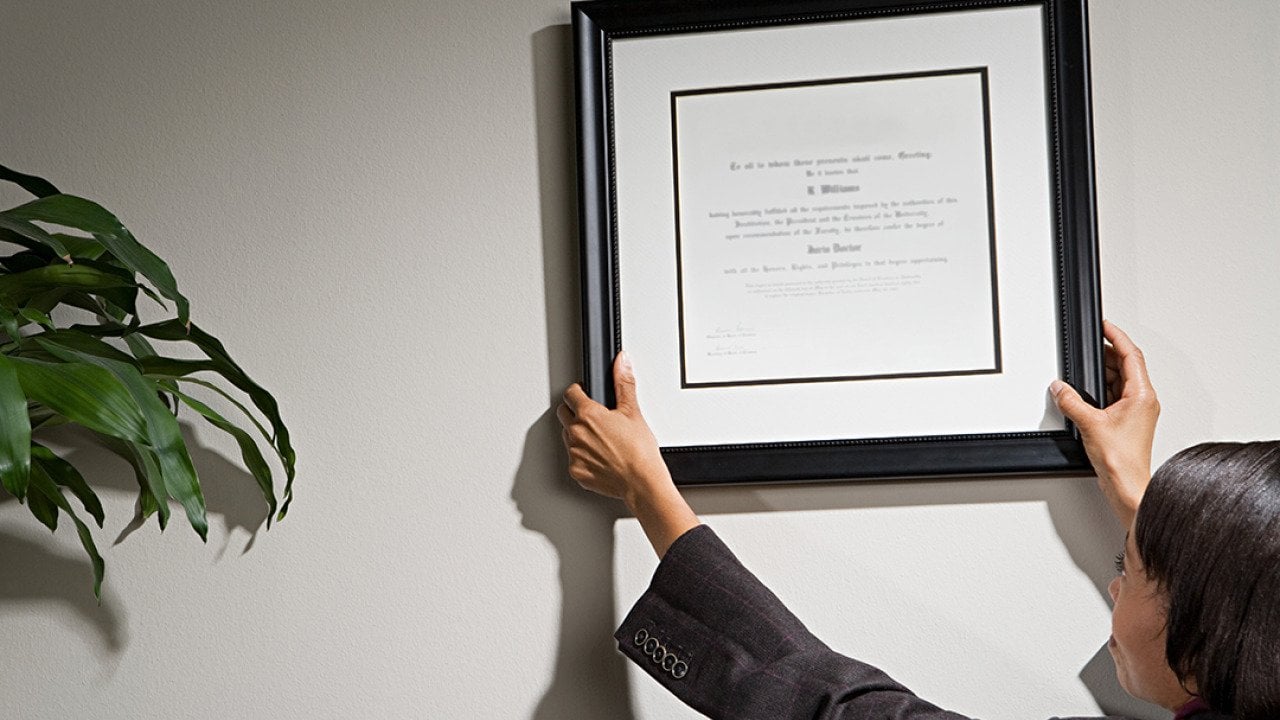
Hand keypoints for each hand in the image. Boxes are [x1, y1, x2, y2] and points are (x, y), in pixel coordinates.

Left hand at [558, 351, 698, 555]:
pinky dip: (583, 457)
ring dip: (578, 434)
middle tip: (595, 417)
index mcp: (587, 415)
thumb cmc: (639, 451)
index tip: (585, 394)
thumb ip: (623, 383)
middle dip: (575, 412)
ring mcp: (574, 454)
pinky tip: (600, 457)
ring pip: (568, 437)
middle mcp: (576, 433)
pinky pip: (574, 459)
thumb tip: (621, 362)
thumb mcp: (632, 411)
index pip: (571, 394)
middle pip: (564, 414)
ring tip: (601, 439)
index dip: (579, 391)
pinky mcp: (576, 471)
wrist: (641, 482)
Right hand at [1050, 321, 1158, 525]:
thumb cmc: (1122, 459)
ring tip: (1082, 374)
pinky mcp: (1127, 422)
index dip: (1117, 337)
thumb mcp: (1089, 423)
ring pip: (1119, 382)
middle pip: (1125, 366)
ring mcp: (1136, 412)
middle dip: (1106, 355)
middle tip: (1089, 347)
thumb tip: (1060, 388)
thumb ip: (1071, 401)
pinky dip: (1100, 391)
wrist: (1127, 484)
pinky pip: (1114, 397)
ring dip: (1102, 375)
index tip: (1105, 325)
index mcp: (1142, 395)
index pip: (1130, 355)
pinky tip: (1084, 395)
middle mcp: (1143, 401)